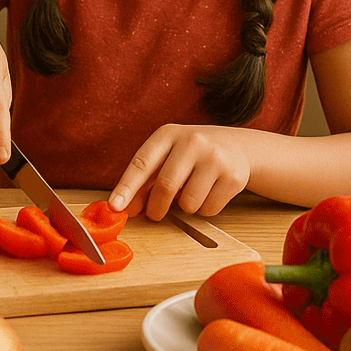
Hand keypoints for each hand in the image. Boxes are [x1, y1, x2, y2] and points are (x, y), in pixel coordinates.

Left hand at [108, 123, 251, 219]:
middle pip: (165, 186)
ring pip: (189, 203)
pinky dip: (204, 209)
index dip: (127, 187)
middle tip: (153, 215)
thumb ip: (145, 181)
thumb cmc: (190, 154)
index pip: (142, 163)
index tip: (115, 206)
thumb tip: (128, 208)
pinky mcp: (234, 176)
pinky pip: (209, 209)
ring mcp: (215, 157)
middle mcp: (192, 141)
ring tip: (190, 191)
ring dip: (184, 207)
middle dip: (156, 207)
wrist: (234, 146)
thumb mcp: (166, 157)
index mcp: (167, 134)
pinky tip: (209, 191)